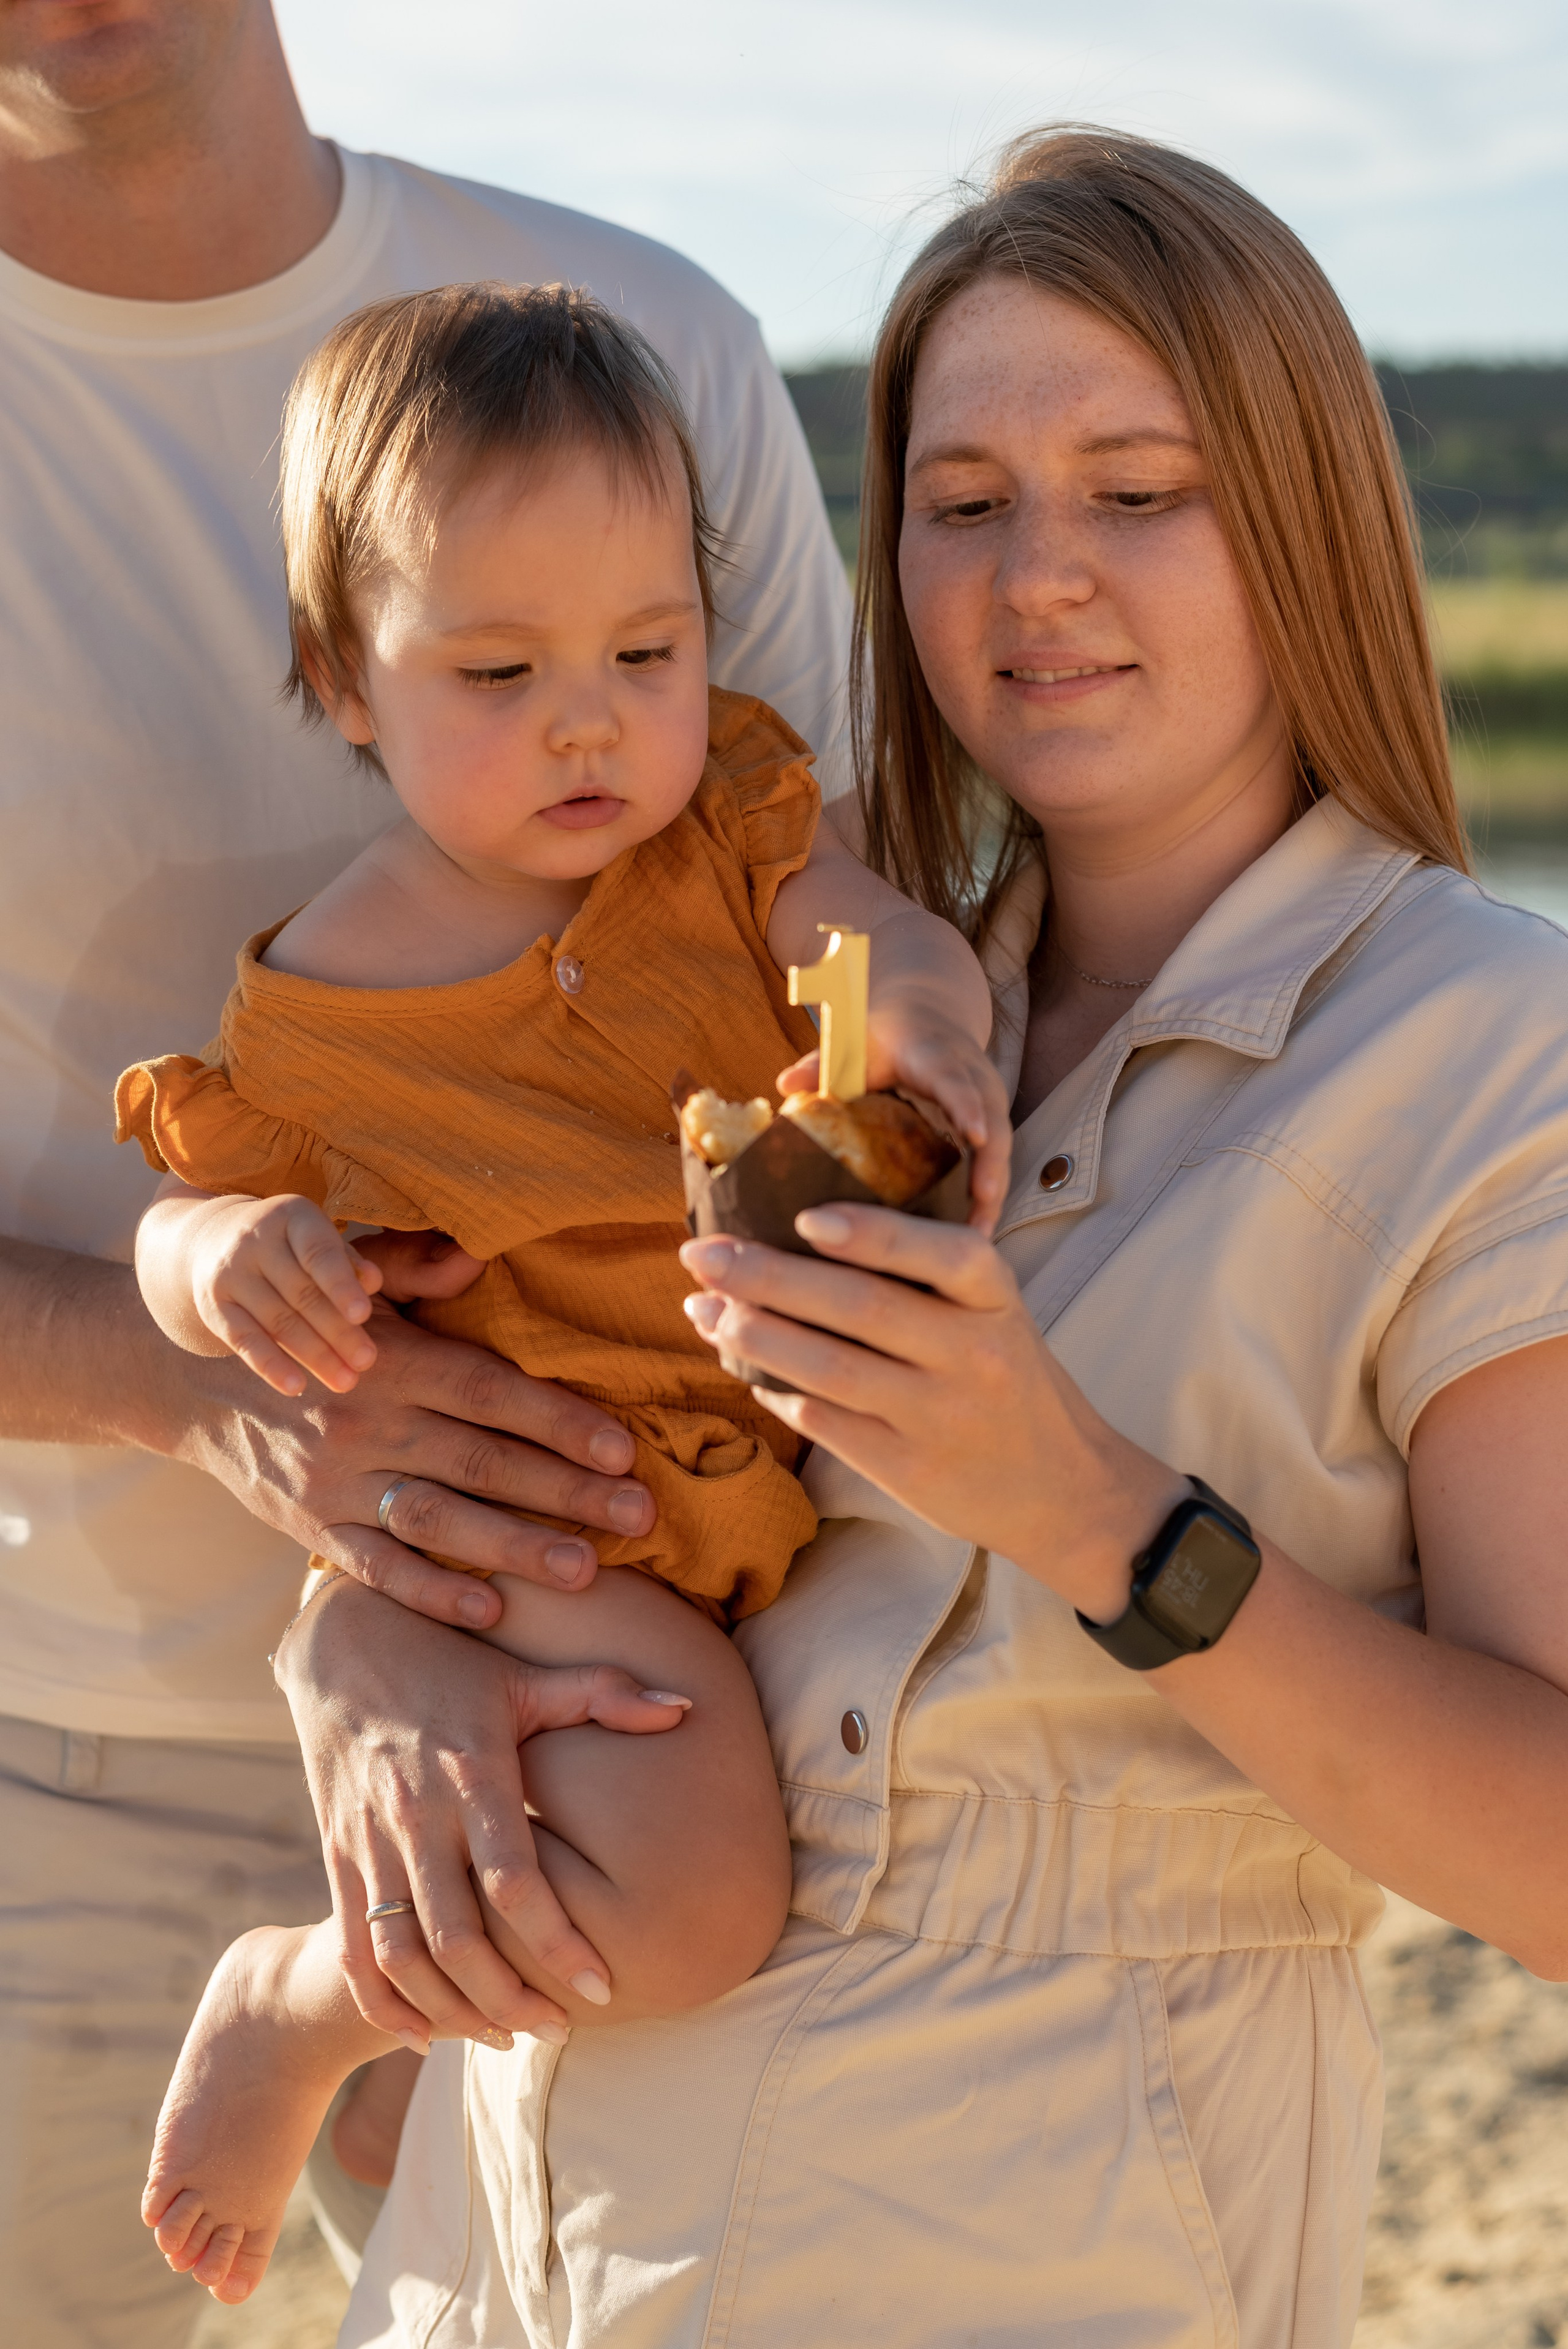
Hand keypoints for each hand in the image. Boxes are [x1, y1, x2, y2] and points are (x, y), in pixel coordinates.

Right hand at [174, 1302, 655, 1629]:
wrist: (196, 1383)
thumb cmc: (313, 1332)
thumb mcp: (360, 1289)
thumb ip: (419, 1273)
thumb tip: (481, 1252)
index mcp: (395, 1358)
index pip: (492, 1392)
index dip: (561, 1421)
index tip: (625, 1450)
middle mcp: (370, 1419)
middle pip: (483, 1460)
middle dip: (567, 1491)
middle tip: (640, 1517)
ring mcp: (339, 1479)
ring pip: (439, 1519)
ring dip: (514, 1546)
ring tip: (585, 1570)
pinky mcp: (313, 1527)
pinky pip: (377, 1567)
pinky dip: (430, 1591)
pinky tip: (489, 1609)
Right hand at [184, 1197, 488, 1397]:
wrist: (211, 1243)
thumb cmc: (308, 1254)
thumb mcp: (344, 1247)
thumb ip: (402, 1260)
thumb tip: (470, 1261)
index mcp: (296, 1216)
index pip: (318, 1249)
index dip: (339, 1279)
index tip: (364, 1311)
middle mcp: (257, 1239)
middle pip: (299, 1290)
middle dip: (335, 1329)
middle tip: (368, 1362)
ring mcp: (230, 1273)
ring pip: (275, 1318)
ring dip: (311, 1351)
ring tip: (347, 1379)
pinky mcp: (214, 1307)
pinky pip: (241, 1339)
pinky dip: (268, 1363)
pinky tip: (296, 1387)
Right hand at [275, 1574, 688, 2037]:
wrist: (342, 1649)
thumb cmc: (453, 1665)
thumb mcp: (525, 1676)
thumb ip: (604, 1695)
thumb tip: (686, 1709)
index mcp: (473, 1777)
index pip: (516, 1881)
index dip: (558, 1942)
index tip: (600, 1988)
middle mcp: (417, 1817)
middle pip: (458, 1939)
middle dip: (510, 1999)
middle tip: (560, 2029)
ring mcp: (369, 1842)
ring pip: (401, 1957)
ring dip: (451, 2012)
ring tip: (506, 2036)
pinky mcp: (337, 1857)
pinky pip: (352, 1949)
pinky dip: (383, 2004)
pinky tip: (424, 2035)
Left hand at [680, 1207, 1184, 1621]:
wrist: (1064, 1490)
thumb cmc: (1011, 1382)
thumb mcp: (995, 1316)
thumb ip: (929, 1276)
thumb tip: (806, 1227)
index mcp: (997, 1303)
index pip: (943, 1254)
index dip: (872, 1234)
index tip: (803, 1217)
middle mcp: (974, 1356)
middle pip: (861, 1308)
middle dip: (769, 1276)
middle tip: (702, 1253)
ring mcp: (939, 1418)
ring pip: (830, 1369)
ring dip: (754, 1335)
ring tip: (702, 1309)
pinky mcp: (909, 1470)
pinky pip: (826, 1423)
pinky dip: (776, 1390)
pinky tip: (742, 1367)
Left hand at [777, 985, 1012, 1234]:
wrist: (929, 1019)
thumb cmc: (886, 1037)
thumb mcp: (857, 1041)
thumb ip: (823, 1063)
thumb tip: (787, 1087)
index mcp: (938, 1056)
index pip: (955, 1080)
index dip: (967, 1106)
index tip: (976, 1135)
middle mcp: (973, 1080)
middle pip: (992, 1122)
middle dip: (991, 1163)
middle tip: (985, 1201)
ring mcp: (987, 1104)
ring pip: (998, 1149)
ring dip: (992, 1191)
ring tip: (978, 1235)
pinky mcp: (990, 1126)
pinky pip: (993, 1163)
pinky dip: (986, 1197)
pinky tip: (973, 1235)